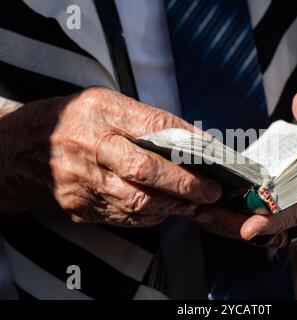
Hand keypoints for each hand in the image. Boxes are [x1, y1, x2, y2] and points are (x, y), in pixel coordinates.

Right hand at [0, 87, 221, 226]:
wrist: (20, 150)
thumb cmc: (73, 121)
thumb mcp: (107, 104)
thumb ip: (148, 120)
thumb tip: (196, 141)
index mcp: (100, 112)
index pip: (152, 125)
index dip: (187, 143)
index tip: (213, 156)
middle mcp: (90, 147)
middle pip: (144, 170)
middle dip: (185, 184)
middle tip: (212, 191)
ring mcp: (83, 181)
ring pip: (137, 202)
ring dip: (173, 205)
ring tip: (196, 203)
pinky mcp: (80, 207)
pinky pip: (124, 217)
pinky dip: (152, 216)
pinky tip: (166, 209)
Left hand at [194, 92, 296, 246]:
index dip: (278, 218)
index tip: (249, 226)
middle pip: (285, 230)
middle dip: (243, 226)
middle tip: (208, 216)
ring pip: (278, 237)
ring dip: (240, 229)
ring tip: (207, 216)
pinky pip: (279, 237)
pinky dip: (251, 230)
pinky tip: (224, 218)